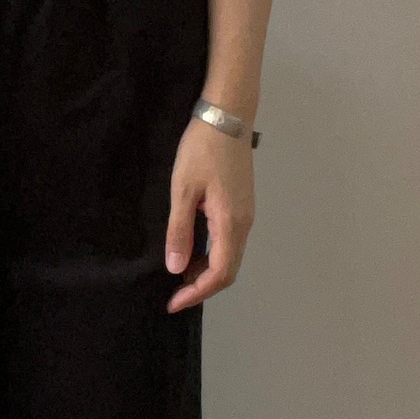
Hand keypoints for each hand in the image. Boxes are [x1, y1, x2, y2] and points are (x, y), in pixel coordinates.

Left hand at [164, 118, 254, 311]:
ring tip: (179, 275)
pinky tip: (192, 251)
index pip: (219, 273)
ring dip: (207, 272)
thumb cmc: (202, 149)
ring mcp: (246, 215)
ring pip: (230, 257)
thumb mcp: (183, 189)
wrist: (226, 116)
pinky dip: (212, 255)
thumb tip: (176, 268)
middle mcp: (244, 224)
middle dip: (202, 287)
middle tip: (174, 295)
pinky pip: (229, 242)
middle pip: (228, 271)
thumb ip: (179, 230)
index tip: (173, 302)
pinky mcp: (242, 206)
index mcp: (231, 222)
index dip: (197, 293)